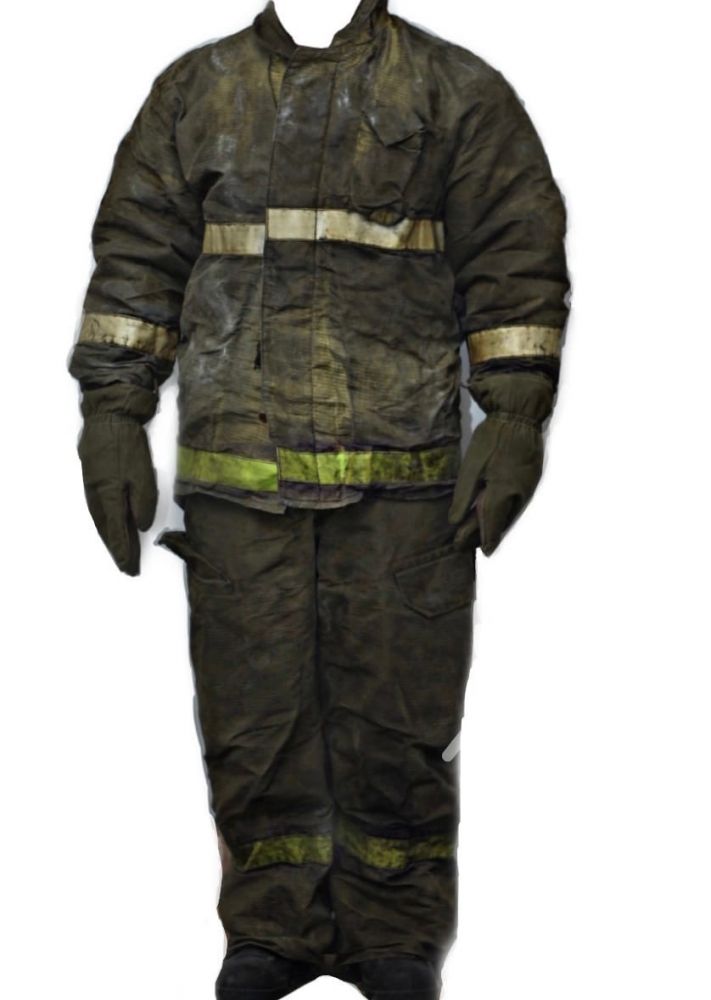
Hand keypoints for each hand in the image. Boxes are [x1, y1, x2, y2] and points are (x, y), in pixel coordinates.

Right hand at [77, 416, 157, 574]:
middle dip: (118, 550)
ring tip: (121, 553)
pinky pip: (99, 510)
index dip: (125, 552)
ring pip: (102, 521)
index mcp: (110, 497)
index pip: (118, 533)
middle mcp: (97, 497)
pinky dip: (105, 524)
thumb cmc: (128, 446)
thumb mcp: (143, 474)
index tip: (131, 569)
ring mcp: (92, 488)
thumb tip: (141, 528)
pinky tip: (111, 527)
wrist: (108, 418)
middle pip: (108, 531)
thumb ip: (143, 503)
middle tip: (128, 568)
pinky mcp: (93, 479)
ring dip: (110, 539)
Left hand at [448, 413, 543, 556]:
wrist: (520, 416)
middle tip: (473, 547)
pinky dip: (507, 512)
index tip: (469, 550)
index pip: (489, 523)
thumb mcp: (472, 465)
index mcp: (501, 492)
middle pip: (501, 521)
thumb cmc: (492, 439)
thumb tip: (455, 520)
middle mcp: (518, 494)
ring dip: (498, 524)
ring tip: (484, 536)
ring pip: (511, 513)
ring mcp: (528, 487)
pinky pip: (518, 502)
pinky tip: (499, 514)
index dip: (479, 538)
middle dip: (487, 535)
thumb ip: (464, 495)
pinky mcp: (532, 479)